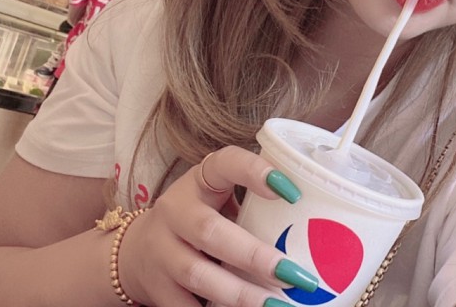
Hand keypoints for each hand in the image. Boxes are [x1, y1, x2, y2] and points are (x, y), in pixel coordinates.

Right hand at [117, 146, 317, 306]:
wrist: (139, 250)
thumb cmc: (198, 217)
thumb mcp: (217, 197)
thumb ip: (251, 201)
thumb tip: (316, 218)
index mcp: (198, 180)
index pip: (224, 163)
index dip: (255, 172)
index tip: (291, 192)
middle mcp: (174, 210)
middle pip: (211, 232)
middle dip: (256, 257)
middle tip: (296, 275)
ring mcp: (161, 250)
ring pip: (199, 275)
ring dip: (242, 295)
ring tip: (279, 305)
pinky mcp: (156, 288)